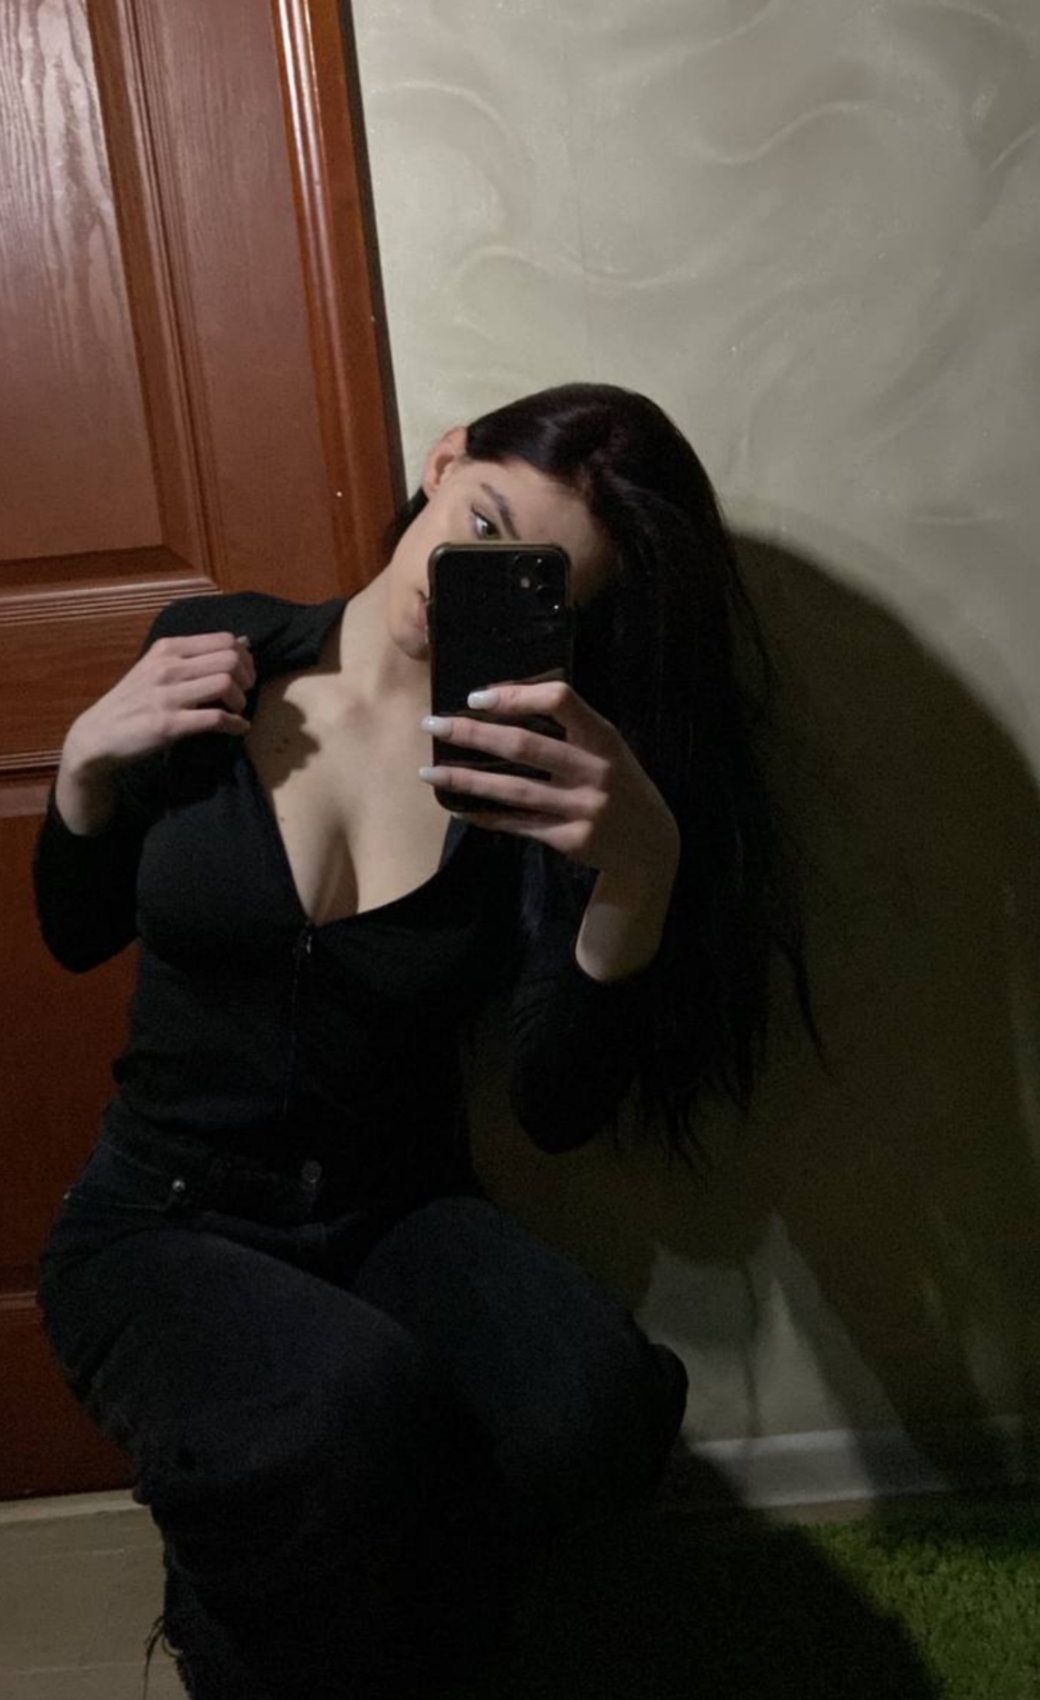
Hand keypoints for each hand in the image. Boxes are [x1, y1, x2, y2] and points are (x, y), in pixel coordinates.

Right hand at [57, 630, 254, 832]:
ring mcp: (167, 695)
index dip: (245, 657)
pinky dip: (236, 725)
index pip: (224, 639)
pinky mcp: (169, 724)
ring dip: (241, 701)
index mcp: (167, 648)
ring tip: (237, 711)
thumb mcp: (157, 667)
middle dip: (247, 678)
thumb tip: (242, 643)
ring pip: (225, 684)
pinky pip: (216, 718)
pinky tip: (238, 728)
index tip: (245, 674)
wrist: (99, 733)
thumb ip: (193, 657)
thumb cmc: (133, 700)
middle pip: (230, 660)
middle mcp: (168, 667)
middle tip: (244, 693)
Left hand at [420, 681, 679, 886]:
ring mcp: (582, 807)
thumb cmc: (617, 782)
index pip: (560, 700)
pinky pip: (518, 824)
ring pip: (514, 790)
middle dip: (473, 733)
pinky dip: (485, 815)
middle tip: (433, 724)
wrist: (648, 843)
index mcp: (603, 737)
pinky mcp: (569, 838)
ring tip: (429, 771)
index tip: (476, 697)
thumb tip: (501, 700)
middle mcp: (594, 770)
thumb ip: (569, 728)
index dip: (515, 695)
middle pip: (525, 746)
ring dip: (466, 779)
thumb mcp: (606, 747)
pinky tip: (457, 805)